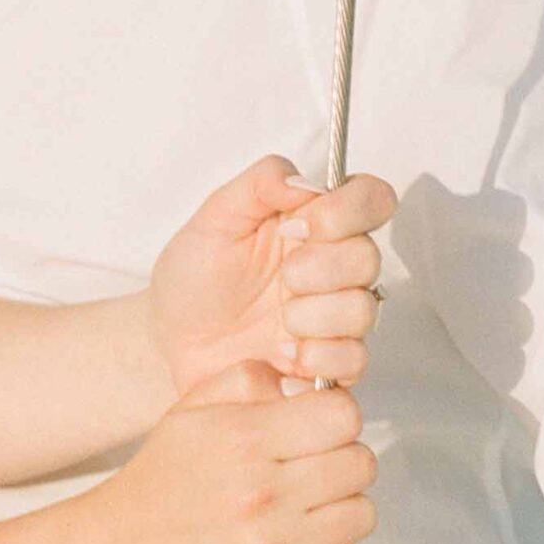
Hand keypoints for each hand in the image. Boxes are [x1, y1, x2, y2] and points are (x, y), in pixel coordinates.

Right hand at [95, 360, 376, 543]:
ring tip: (303, 503)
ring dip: (340, 505)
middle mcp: (262, 493)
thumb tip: (308, 385)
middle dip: (341, 457)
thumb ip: (250, 380)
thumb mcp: (192, 408)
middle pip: (361, 464)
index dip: (334, 414)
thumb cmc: (163, 477)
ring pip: (362, 514)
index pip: (342, 416)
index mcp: (242, 439)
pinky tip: (302, 539)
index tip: (316, 423)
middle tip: (311, 464)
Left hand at [148, 155, 393, 395]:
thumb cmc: (196, 274)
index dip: (348, 210)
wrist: (171, 337)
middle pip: (369, 257)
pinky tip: (283, 352)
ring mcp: (335, 316)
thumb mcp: (216, 217)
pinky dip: (317, 356)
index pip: (371, 199)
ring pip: (364, 310)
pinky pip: (354, 360)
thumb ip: (261, 182)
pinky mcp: (329, 362)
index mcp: (314, 222)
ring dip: (315, 315)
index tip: (296, 226)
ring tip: (277, 321)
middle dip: (321, 268)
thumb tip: (307, 181)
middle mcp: (334, 267)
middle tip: (284, 277)